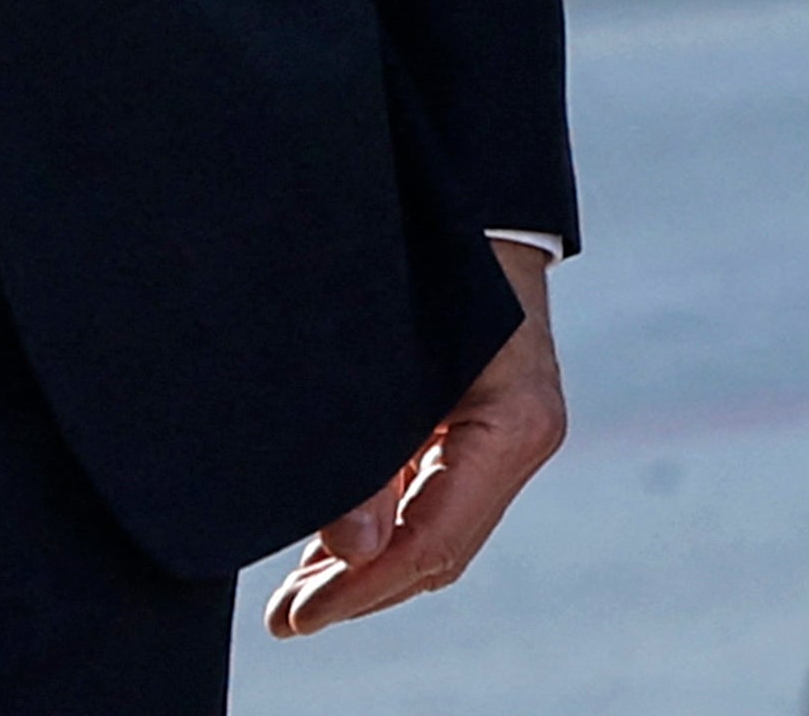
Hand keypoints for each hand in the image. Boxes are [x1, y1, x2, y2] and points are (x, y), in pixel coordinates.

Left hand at [267, 247, 562, 637]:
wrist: (463, 190)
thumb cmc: (423, 257)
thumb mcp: (382, 357)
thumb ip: (367, 458)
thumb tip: (350, 551)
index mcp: (515, 425)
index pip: (434, 542)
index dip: (364, 588)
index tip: (300, 615)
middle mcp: (522, 440)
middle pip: (439, 550)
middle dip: (362, 589)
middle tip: (286, 618)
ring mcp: (509, 436)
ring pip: (438, 533)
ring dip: (370, 568)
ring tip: (298, 599)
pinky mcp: (485, 424)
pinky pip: (435, 499)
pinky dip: (386, 529)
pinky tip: (335, 550)